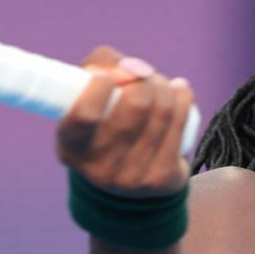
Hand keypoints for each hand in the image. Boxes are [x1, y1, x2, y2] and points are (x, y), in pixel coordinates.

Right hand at [56, 45, 194, 195]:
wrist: (125, 187)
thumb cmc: (101, 127)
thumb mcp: (83, 102)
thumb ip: (96, 67)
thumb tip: (129, 66)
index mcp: (72, 148)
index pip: (86, 113)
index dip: (101, 85)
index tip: (108, 75)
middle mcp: (100, 168)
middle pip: (136, 105)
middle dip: (144, 79)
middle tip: (142, 76)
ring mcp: (134, 177)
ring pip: (162, 110)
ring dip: (163, 85)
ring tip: (158, 83)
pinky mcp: (163, 178)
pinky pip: (181, 123)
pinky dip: (182, 97)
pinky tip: (179, 90)